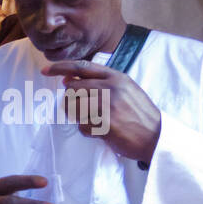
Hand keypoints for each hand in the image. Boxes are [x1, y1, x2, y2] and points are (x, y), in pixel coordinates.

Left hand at [41, 59, 161, 161]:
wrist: (156, 136)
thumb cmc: (139, 114)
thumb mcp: (126, 90)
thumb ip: (101, 82)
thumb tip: (68, 79)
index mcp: (116, 77)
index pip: (81, 67)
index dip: (60, 67)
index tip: (45, 70)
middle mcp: (111, 88)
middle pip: (72, 88)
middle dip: (71, 100)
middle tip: (84, 110)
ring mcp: (107, 106)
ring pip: (73, 107)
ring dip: (77, 116)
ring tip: (93, 120)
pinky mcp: (104, 124)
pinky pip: (81, 125)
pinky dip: (86, 130)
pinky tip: (101, 131)